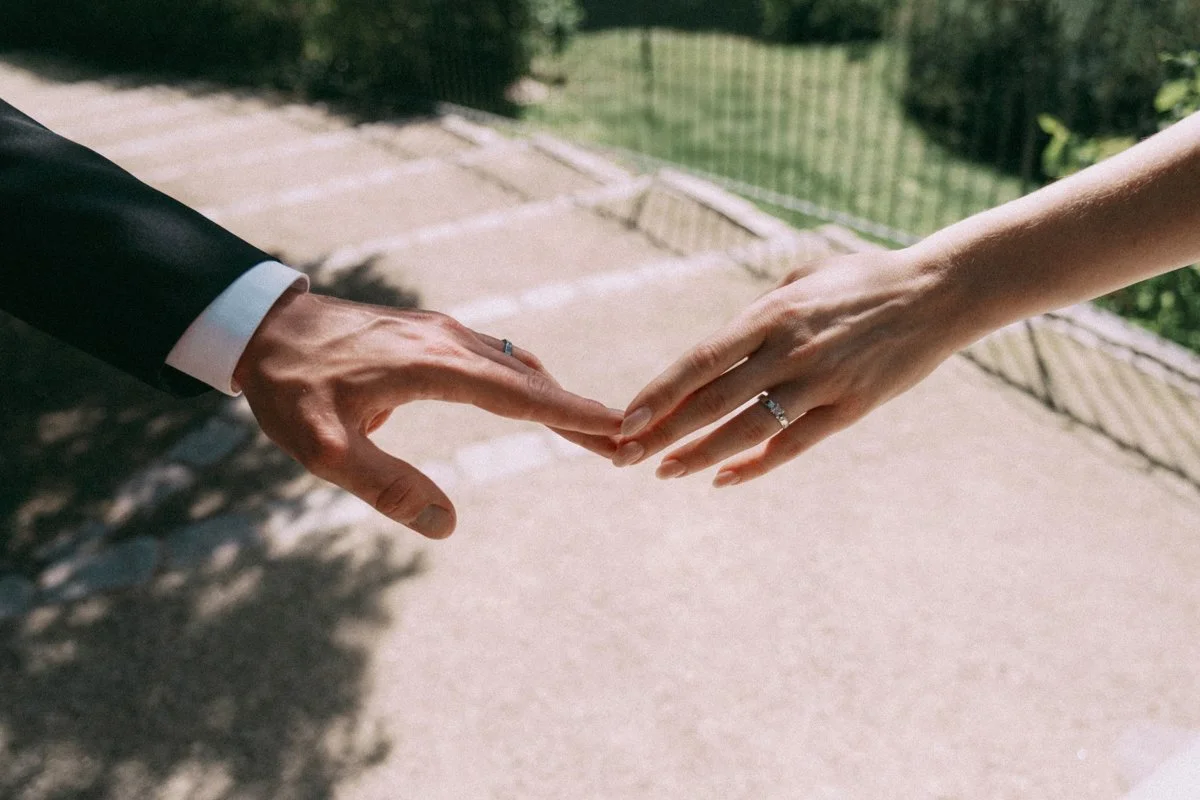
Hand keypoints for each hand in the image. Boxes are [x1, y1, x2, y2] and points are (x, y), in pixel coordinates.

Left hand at [234, 290, 620, 537]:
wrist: (261, 325)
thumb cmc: (289, 388)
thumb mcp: (326, 449)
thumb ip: (387, 487)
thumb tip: (447, 525)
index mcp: (434, 366)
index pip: (521, 395)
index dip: (572, 415)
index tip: (620, 428)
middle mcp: (449, 340)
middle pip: (531, 379)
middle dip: (578, 412)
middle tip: (625, 441)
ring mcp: (441, 331)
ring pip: (515, 364)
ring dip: (554, 396)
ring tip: (591, 428)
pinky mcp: (429, 332)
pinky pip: (494, 356)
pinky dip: (526, 381)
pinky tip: (532, 396)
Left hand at [612, 249, 961, 485]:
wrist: (938, 292)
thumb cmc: (861, 279)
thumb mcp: (801, 278)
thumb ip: (758, 314)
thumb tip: (720, 348)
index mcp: (771, 314)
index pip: (701, 360)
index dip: (660, 393)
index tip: (626, 418)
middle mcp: (790, 350)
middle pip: (713, 401)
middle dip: (664, 432)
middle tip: (625, 456)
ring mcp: (821, 382)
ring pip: (748, 430)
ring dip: (701, 455)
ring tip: (664, 472)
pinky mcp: (850, 407)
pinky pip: (794, 445)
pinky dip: (756, 466)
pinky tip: (723, 480)